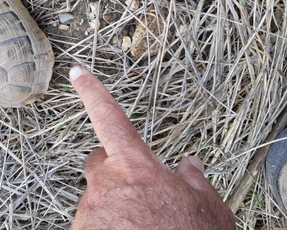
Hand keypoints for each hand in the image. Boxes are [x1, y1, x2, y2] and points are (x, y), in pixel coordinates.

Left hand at [69, 66, 234, 229]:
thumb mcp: (209, 210)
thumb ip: (196, 181)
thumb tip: (189, 166)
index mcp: (136, 167)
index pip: (109, 117)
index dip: (92, 91)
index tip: (77, 72)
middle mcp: (106, 184)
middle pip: (99, 162)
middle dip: (113, 169)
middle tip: (137, 191)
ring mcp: (90, 212)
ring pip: (97, 198)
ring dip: (114, 205)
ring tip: (143, 225)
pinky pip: (91, 223)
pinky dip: (106, 226)